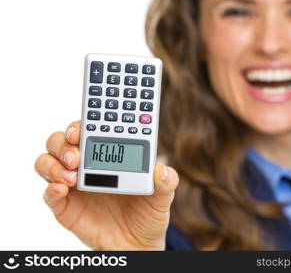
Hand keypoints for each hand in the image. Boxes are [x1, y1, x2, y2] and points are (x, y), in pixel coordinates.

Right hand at [34, 121, 178, 249]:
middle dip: (65, 142)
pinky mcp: (65, 206)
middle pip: (62, 141)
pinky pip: (48, 193)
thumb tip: (162, 171)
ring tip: (72, 175)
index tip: (84, 125)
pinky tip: (62, 189)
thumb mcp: (162, 195)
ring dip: (55, 163)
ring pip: (48, 161)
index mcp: (109, 153)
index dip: (83, 123)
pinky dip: (50, 188)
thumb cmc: (147, 212)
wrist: (137, 243)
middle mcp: (87, 164)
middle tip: (77, 154)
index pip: (91, 129)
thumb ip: (166, 181)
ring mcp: (73, 184)